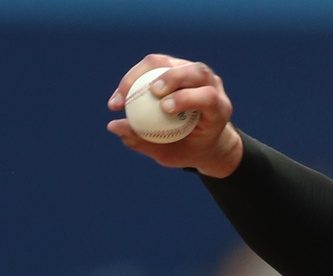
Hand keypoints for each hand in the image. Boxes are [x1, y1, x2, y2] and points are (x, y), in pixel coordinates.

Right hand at [106, 55, 242, 177]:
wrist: (202, 140)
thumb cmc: (188, 150)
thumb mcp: (170, 155)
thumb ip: (145, 143)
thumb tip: (113, 126)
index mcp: (219, 109)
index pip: (208, 97)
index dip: (187, 98)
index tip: (165, 108)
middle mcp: (212, 86)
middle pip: (195, 71)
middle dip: (172, 78)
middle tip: (150, 91)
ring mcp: (195, 73)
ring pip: (171, 63)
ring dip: (145, 73)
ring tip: (125, 93)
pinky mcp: (177, 66)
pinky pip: (155, 64)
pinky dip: (135, 76)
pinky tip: (121, 94)